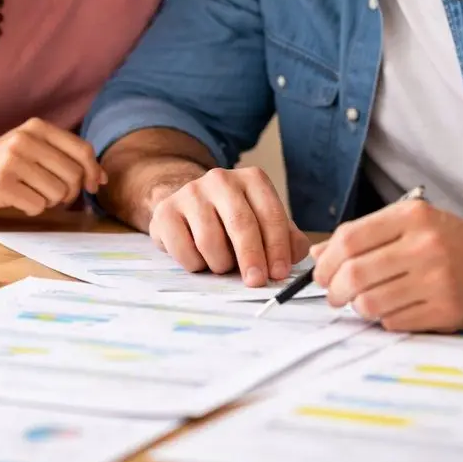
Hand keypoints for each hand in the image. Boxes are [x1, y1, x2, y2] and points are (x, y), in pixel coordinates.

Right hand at [0, 118, 104, 219]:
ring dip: (48, 202)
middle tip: (51, 196)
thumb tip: (102, 177)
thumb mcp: (30, 150)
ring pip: (58, 193)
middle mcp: (24, 139)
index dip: (93, 171)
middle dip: (69, 193)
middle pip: (73, 175)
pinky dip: (31, 209)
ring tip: (28, 194)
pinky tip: (15, 201)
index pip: (82, 150)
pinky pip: (37, 206)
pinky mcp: (0, 185)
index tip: (93, 186)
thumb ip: (64, 158)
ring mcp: (11, 161)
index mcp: (36, 128)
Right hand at [148, 166, 309, 286]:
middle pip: (241, 223)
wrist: (188, 208)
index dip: (277, 247)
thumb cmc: (233, 221)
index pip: (270, 214)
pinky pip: (183, 250)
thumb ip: (287, 239)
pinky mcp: (165, 211)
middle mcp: (221, 179)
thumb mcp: (264, 224)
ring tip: (223, 265)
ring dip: (220, 264)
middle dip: (251, 258)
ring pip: (210, 240)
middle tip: (256, 282)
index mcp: (252, 179)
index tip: (279, 273)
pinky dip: (195, 265)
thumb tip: (296, 255)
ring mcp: (190, 192)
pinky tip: (200, 260)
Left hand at [312, 199, 462, 330]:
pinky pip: (393, 322)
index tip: (321, 273)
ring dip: (359, 308)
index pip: (349, 239)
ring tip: (366, 303)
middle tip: (334, 296)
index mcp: (414, 217)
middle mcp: (425, 245)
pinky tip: (395, 310)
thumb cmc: (455, 243)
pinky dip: (385, 320)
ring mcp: (438, 280)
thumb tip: (317, 255)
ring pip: (370, 303)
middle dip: (334, 290)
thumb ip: (366, 235)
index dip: (326, 262)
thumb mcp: (414, 224)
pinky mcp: (447, 311)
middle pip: (354, 274)